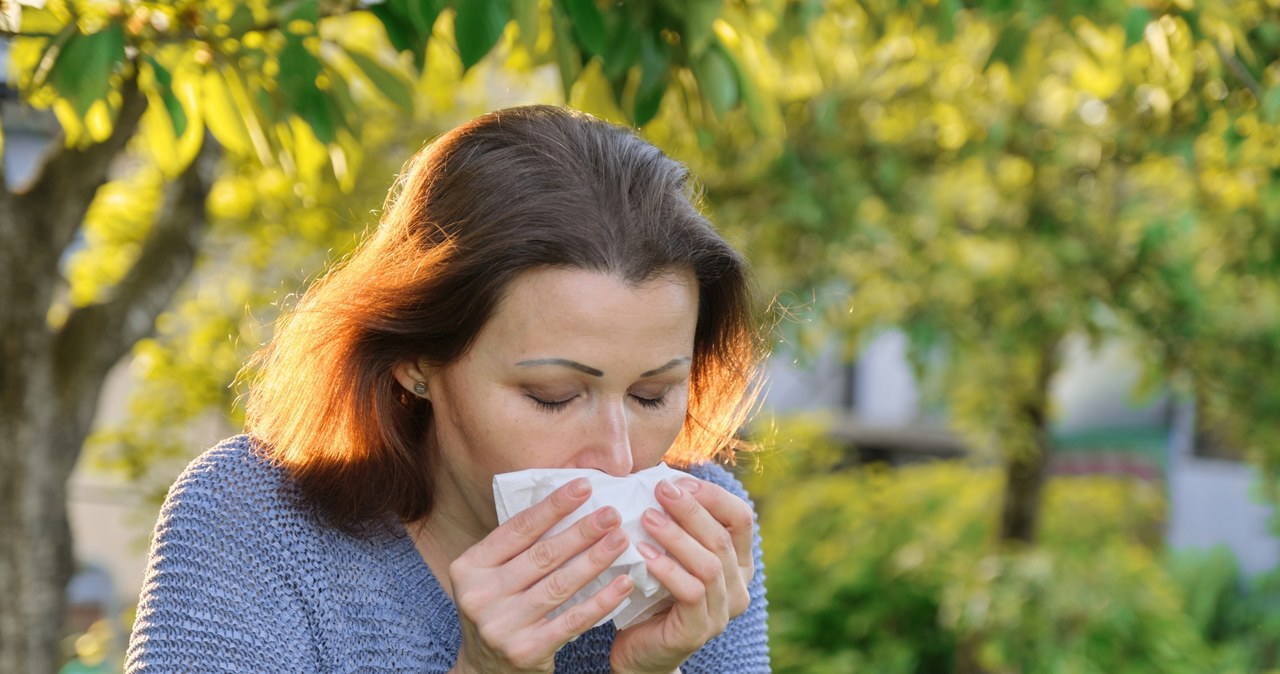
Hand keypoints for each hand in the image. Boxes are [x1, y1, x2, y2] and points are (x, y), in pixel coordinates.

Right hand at [447, 478, 633, 672]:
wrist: (485, 669)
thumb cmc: (498, 608)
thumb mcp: (492, 575)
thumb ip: (518, 547)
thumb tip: (569, 503)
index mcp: (469, 567)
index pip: (518, 529)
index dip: (553, 506)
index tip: (584, 486)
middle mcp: (480, 596)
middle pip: (542, 556)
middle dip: (582, 531)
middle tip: (612, 513)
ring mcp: (501, 626)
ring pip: (559, 585)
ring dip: (595, 560)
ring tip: (620, 540)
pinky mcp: (525, 651)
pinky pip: (572, 621)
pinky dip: (601, 601)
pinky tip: (623, 583)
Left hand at [609, 477, 754, 673]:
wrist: (640, 651)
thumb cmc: (653, 594)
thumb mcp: (671, 554)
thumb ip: (676, 523)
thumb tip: (661, 477)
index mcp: (738, 561)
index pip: (740, 517)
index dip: (712, 495)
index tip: (677, 481)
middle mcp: (739, 586)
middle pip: (722, 537)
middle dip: (690, 509)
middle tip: (659, 489)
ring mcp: (723, 611)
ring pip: (710, 564)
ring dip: (677, 536)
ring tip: (647, 517)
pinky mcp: (701, 629)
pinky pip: (691, 592)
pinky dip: (667, 569)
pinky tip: (643, 553)